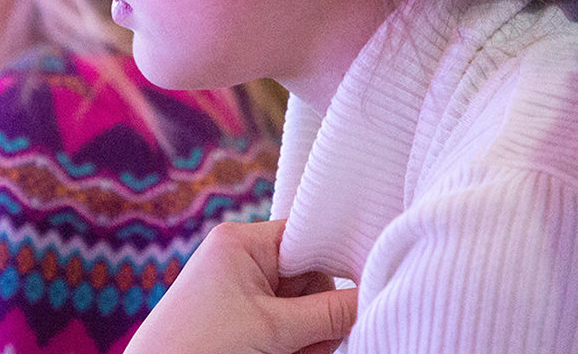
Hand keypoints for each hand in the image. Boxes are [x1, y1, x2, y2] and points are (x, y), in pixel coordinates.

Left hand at [123, 219, 356, 353]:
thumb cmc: (202, 346)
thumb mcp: (274, 330)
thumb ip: (330, 314)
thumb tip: (375, 296)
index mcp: (242, 241)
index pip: (308, 235)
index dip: (337, 259)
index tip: (365, 281)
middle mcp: (241, 257)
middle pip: (310, 277)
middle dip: (318, 313)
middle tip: (311, 342)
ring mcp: (241, 288)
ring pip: (302, 306)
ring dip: (309, 334)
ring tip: (291, 353)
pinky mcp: (241, 317)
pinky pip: (286, 324)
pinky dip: (294, 344)